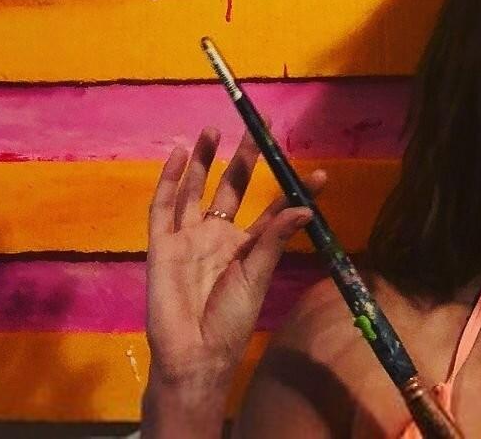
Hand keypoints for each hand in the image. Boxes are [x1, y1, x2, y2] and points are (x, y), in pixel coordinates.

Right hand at [144, 126, 322, 391]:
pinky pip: (163, 206)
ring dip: (204, 160)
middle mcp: (217, 235)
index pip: (271, 208)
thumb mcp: (258, 276)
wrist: (194, 353)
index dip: (290, 189)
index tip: (318, 172)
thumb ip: (274, 238)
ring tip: (213, 129)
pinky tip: (180, 154)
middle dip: (242, 158)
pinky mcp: (162, 244)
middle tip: (257, 127)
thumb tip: (304, 207)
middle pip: (230, 187)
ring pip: (195, 189)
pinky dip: (170, 180)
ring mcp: (188, 237)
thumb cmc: (231, 319)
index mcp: (246, 245)